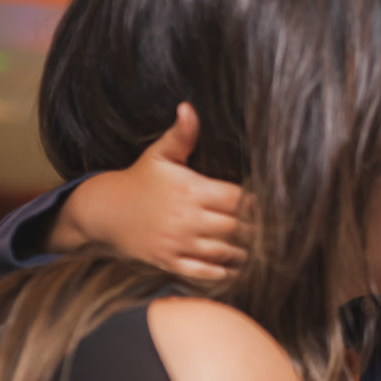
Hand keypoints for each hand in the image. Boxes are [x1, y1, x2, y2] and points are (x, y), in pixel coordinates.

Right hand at [50, 103, 253, 279]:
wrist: (104, 211)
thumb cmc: (140, 180)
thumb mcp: (159, 154)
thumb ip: (181, 134)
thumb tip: (189, 107)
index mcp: (191, 190)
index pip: (238, 200)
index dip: (257, 204)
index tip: (270, 205)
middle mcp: (186, 218)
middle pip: (236, 228)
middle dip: (257, 230)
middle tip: (275, 231)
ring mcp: (177, 242)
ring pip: (224, 252)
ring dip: (246, 253)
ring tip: (262, 249)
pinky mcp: (169, 261)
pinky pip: (204, 272)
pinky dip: (224, 273)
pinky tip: (238, 268)